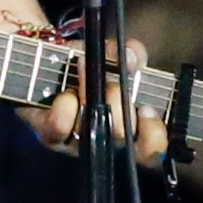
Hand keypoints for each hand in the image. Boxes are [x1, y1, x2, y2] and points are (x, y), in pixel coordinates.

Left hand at [20, 38, 168, 164]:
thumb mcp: (111, 54)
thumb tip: (133, 57)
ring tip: (85, 71)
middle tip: (112, 84)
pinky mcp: (50, 135)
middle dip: (118, 104)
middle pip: (121, 138)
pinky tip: (66, 96)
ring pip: (92, 133)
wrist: (48, 61)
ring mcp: (77, 141)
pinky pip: (60, 130)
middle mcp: (106, 140)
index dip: (154, 136)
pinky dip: (65, 111)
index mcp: (131, 127)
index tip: (147, 109)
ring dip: (93, 98)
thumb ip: (128, 53)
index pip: (151, 148)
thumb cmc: (89, 64)